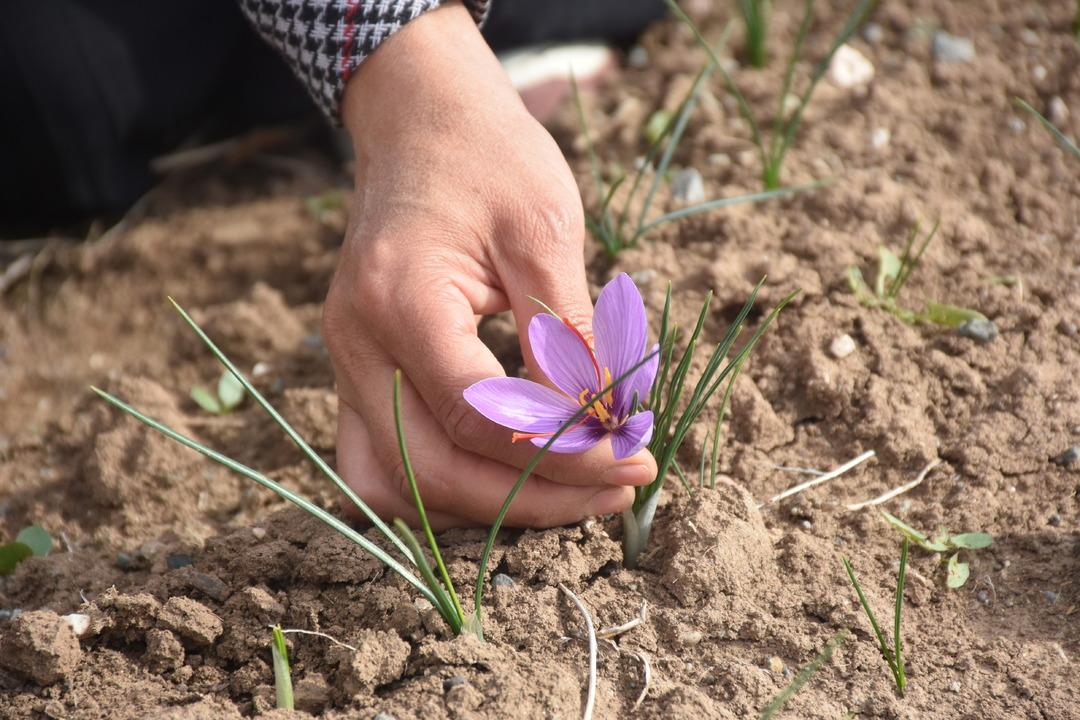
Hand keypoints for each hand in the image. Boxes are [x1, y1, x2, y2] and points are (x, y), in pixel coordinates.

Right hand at [322, 3, 656, 529]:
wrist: (421, 118)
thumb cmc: (488, 158)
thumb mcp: (545, 231)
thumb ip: (567, 337)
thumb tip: (600, 427)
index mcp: (401, 301)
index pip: (480, 418)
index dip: (563, 453)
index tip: (635, 459)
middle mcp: (356, 344)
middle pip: (430, 471)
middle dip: (531, 499)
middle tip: (615, 490)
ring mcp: (346, 361)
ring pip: (392, 483)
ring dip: (479, 504)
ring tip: (566, 492)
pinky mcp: (359, 369)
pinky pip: (384, 459)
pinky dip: (445, 483)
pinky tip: (509, 473)